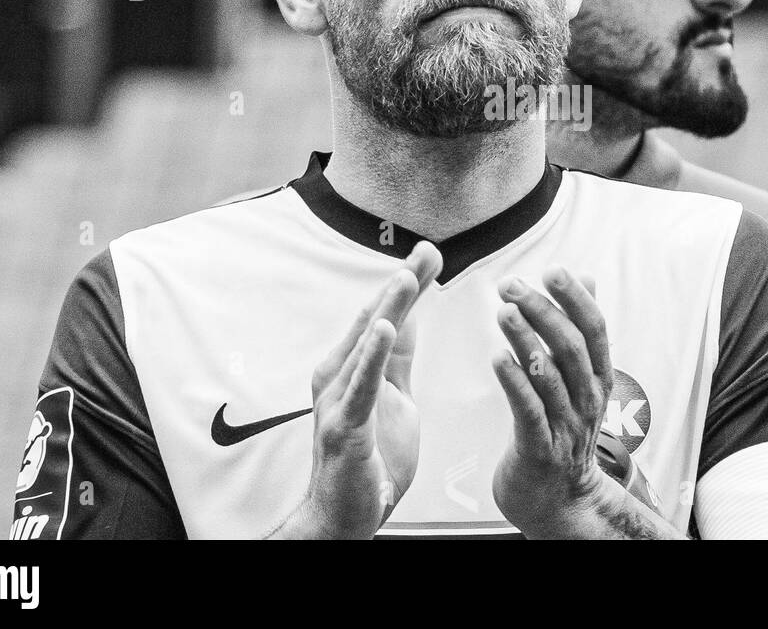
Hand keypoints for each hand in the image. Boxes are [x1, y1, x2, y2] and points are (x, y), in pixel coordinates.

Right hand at [272, 241, 441, 538]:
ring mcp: (337, 399)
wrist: (346, 516)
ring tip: (407, 278)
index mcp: (352, 367)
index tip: (430, 253)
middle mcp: (338, 376)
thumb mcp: (393, 398)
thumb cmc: (368, 459)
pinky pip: (359, 386)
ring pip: (366, 345)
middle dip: (403, 284)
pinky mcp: (343, 426)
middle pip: (376, 320)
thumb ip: (397, 359)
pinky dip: (372, 356)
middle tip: (426, 252)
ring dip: (388, 308)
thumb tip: (407, 315)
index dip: (408, 284)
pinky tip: (385, 331)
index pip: (384, 316)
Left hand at [490, 267, 617, 537]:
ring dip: (526, 340)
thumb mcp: (580, 380)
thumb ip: (580, 330)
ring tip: (503, 311)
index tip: (553, 271)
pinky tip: (497, 357)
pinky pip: (529, 411)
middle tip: (511, 285)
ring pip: (549, 376)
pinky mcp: (540, 449)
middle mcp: (587, 399)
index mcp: (598, 378)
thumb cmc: (563, 431)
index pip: (595, 330)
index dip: (576, 299)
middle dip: (542, 312)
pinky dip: (515, 382)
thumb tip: (587, 278)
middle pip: (571, 348)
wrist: (560, 501)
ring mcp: (566, 426)